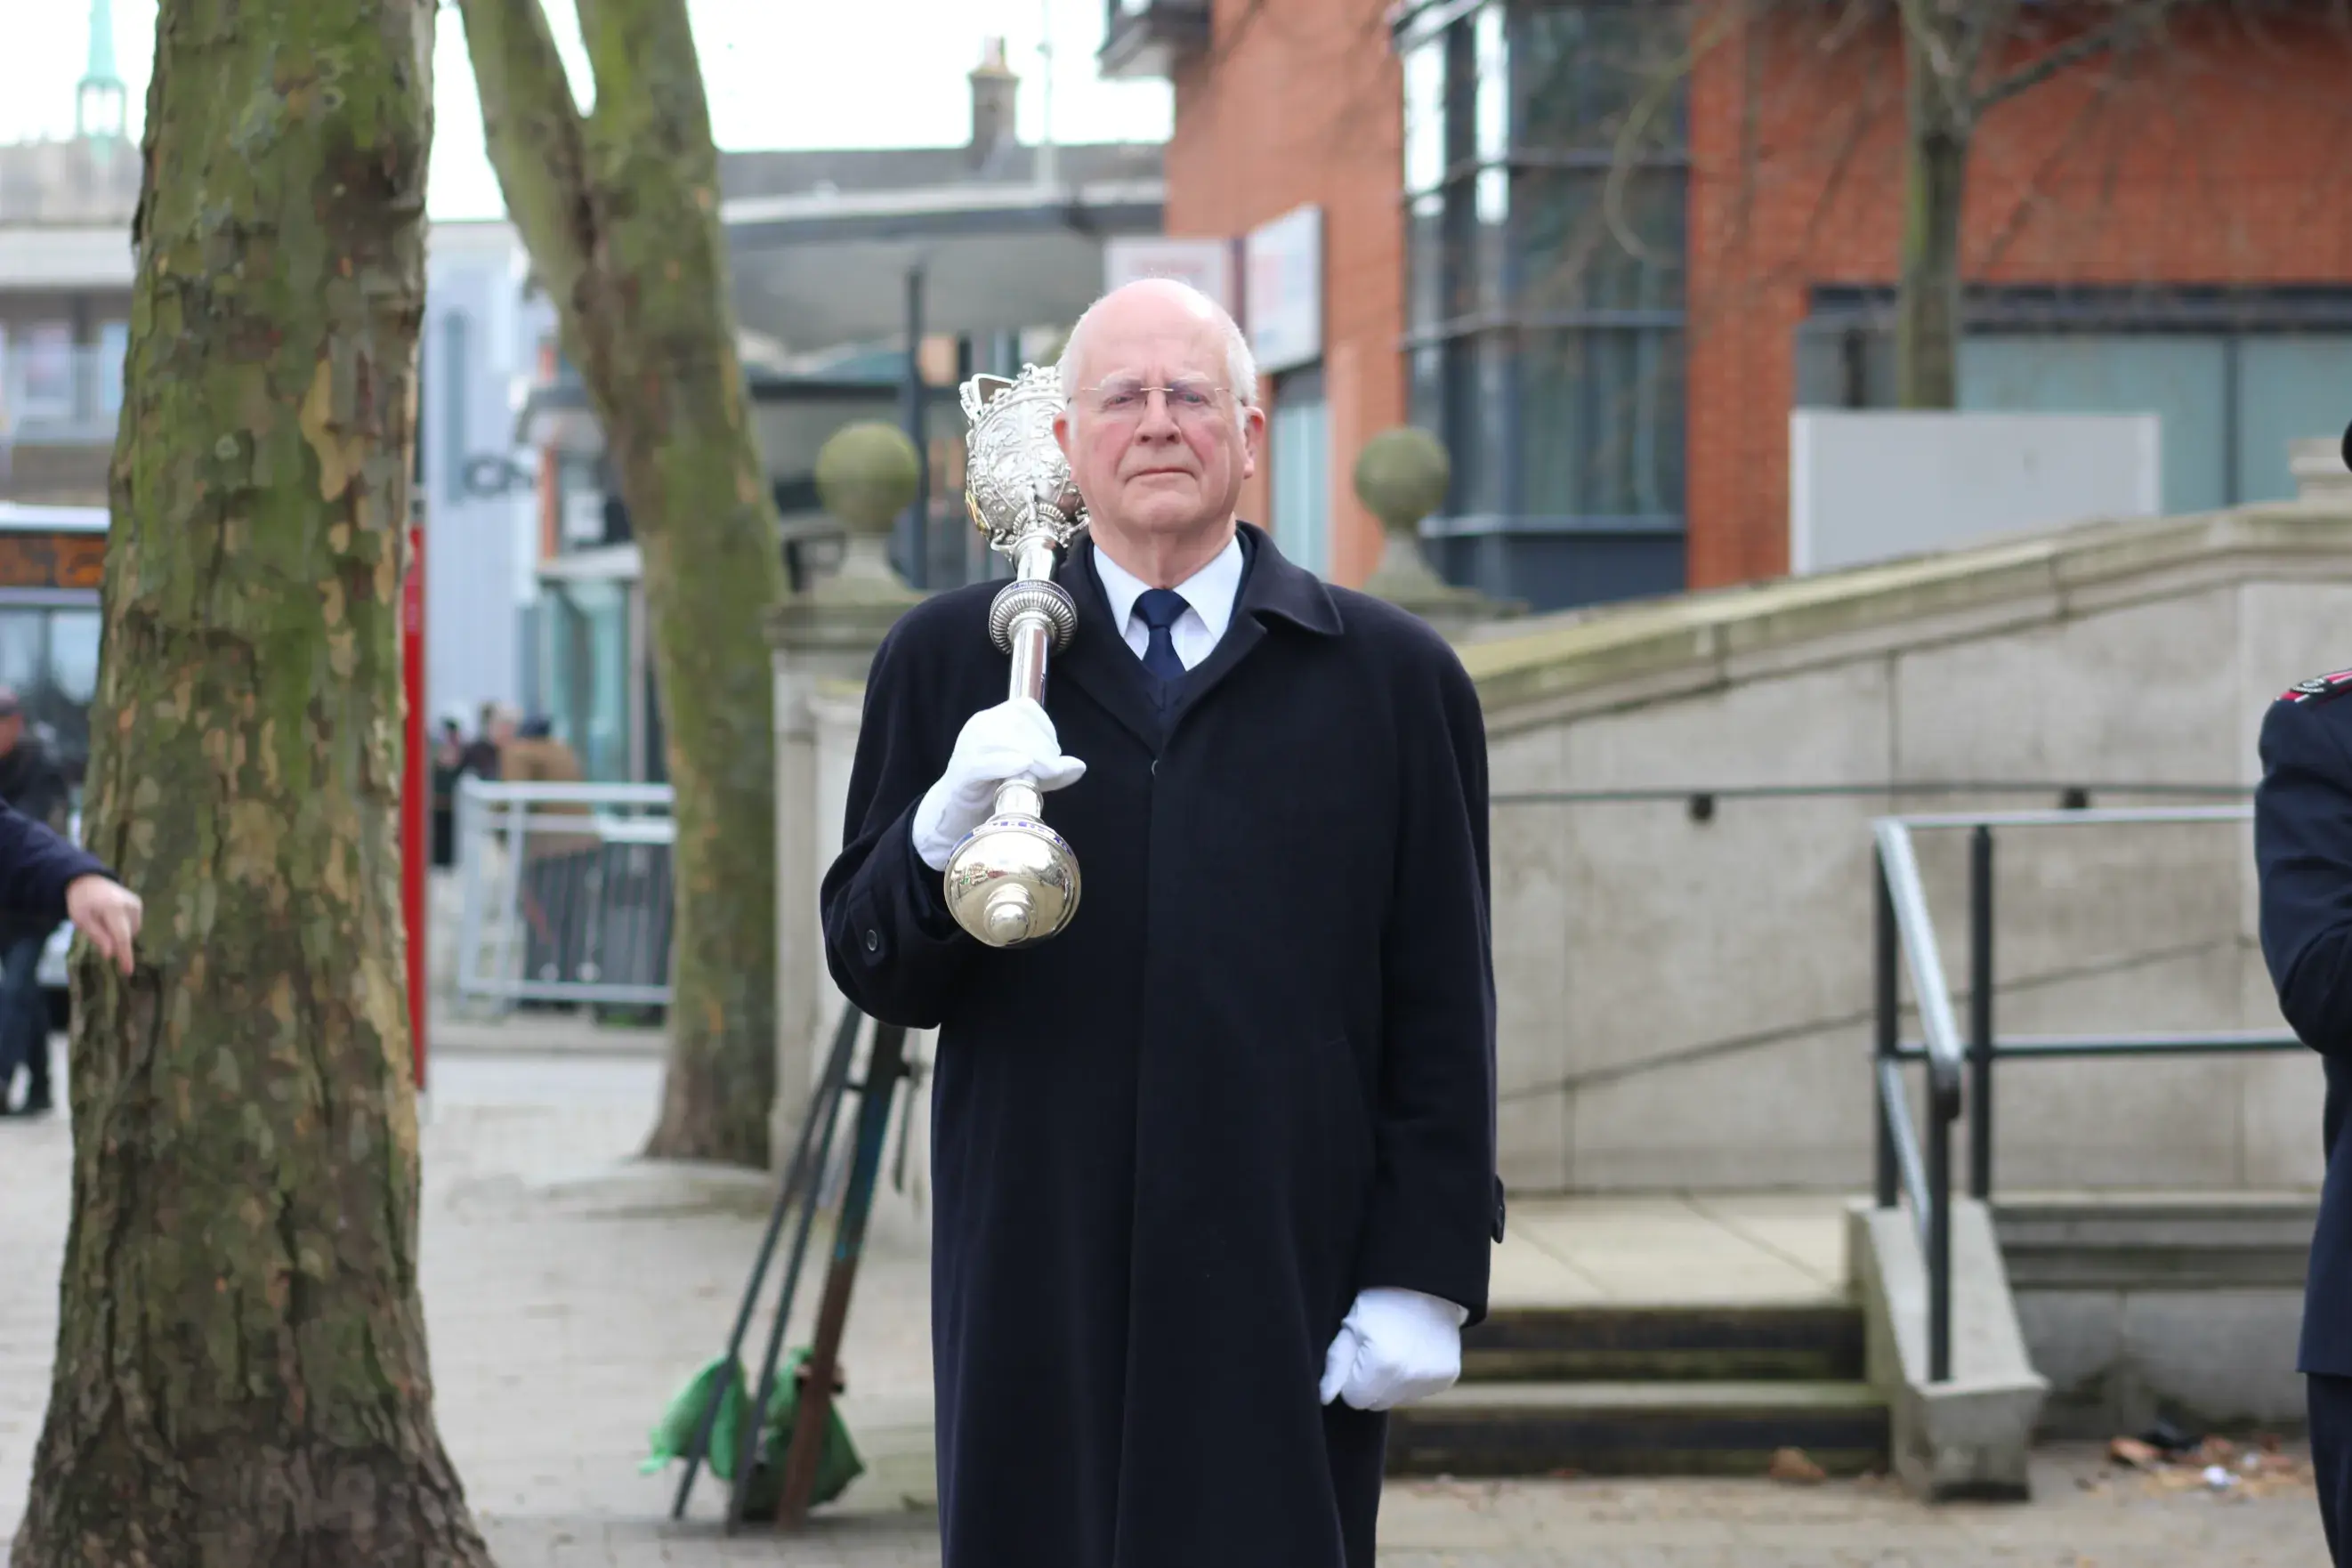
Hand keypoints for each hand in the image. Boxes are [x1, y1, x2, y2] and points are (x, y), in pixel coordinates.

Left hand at [66, 875, 141, 976]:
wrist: (89, 880)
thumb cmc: (81, 901)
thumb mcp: (81, 920)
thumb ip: (97, 936)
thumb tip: (110, 955)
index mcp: (113, 909)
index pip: (122, 936)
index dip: (125, 955)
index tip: (128, 971)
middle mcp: (130, 906)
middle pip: (126, 935)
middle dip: (114, 941)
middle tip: (97, 929)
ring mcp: (136, 904)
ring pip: (131, 931)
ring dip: (118, 934)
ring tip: (103, 921)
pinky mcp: (138, 904)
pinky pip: (133, 924)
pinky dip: (123, 927)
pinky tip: (112, 918)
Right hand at [911, 698, 1085, 871]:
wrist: (955, 816)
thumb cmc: (991, 791)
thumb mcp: (1028, 776)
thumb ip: (1052, 770)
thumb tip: (1080, 766)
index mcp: (994, 720)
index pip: (1024, 708)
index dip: (1046, 728)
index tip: (1054, 754)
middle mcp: (979, 727)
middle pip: (1016, 723)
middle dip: (1043, 746)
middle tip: (1052, 771)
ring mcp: (967, 748)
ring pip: (1001, 739)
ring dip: (1031, 756)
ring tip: (1043, 776)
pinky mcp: (961, 772)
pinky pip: (982, 762)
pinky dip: (1004, 763)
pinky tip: (1022, 768)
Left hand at [1318, 1287, 1465, 1410]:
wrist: (1424, 1281)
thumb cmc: (1381, 1300)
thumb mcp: (1351, 1326)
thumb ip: (1336, 1365)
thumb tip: (1325, 1398)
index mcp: (1382, 1364)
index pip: (1354, 1399)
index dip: (1351, 1379)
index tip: (1357, 1354)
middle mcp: (1410, 1377)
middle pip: (1377, 1402)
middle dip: (1371, 1383)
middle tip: (1376, 1348)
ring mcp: (1432, 1378)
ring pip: (1398, 1399)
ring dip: (1392, 1382)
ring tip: (1396, 1348)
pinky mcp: (1447, 1376)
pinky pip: (1419, 1391)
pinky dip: (1413, 1378)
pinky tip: (1413, 1352)